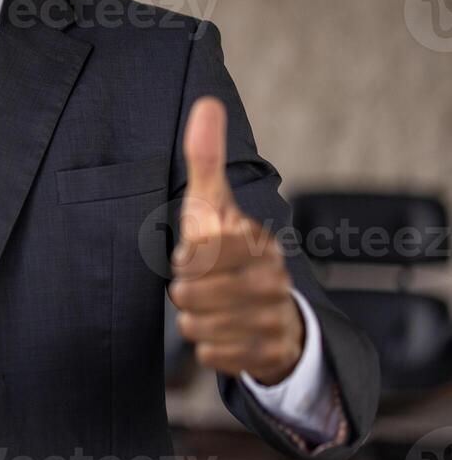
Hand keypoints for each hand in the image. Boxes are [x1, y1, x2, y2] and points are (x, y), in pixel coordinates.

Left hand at [169, 97, 304, 385]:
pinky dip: (208, 348)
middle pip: (191, 295)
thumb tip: (206, 102)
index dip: (184, 259)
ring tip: (210, 308)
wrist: (269, 309)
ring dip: (193, 320)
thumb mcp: (212, 205)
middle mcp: (272, 280)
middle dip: (184, 292)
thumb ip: (205, 159)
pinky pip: (212, 357)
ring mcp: (275, 318)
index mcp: (256, 241)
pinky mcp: (270, 354)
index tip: (192, 256)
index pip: (199, 254)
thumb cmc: (227, 250)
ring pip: (196, 328)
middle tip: (198, 286)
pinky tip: (223, 333)